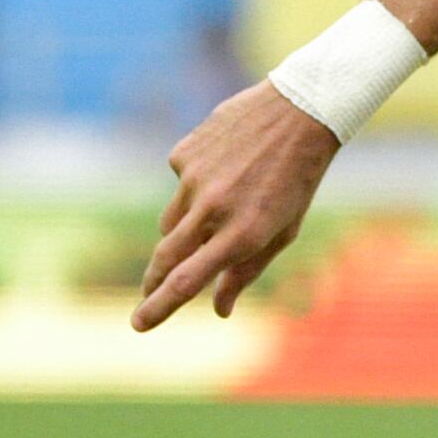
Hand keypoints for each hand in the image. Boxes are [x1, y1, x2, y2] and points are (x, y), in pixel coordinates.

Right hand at [135, 81, 339, 329]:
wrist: (298, 113)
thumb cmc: (297, 181)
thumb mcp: (283, 232)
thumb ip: (247, 270)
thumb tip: (220, 309)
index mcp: (243, 234)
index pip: (188, 280)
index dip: (160, 306)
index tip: (138, 324)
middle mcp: (214, 209)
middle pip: (167, 256)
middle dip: (154, 282)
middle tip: (147, 297)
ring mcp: (194, 179)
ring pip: (173, 221)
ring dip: (186, 229)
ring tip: (222, 210)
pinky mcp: (183, 154)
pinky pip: (181, 184)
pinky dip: (197, 185)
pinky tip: (227, 166)